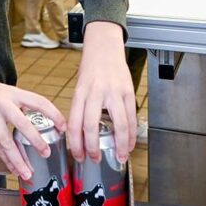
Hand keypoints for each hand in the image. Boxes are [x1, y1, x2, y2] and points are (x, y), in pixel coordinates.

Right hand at [0, 76, 65, 178]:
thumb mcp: (9, 92)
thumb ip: (25, 104)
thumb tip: (48, 121)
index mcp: (13, 93)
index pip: (38, 101)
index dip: (52, 114)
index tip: (63, 127)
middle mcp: (1, 103)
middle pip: (21, 123)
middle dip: (35, 139)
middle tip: (46, 152)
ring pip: (6, 141)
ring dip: (17, 159)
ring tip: (28, 172)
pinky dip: (6, 160)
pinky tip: (14, 169)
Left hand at [68, 21, 135, 164]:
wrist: (105, 46)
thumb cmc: (91, 68)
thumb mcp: (80, 87)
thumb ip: (81, 108)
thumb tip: (80, 135)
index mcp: (80, 92)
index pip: (75, 123)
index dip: (76, 143)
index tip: (78, 156)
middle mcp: (96, 92)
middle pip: (92, 126)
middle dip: (93, 147)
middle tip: (94, 159)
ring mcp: (114, 92)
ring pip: (117, 124)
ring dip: (119, 145)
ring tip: (119, 157)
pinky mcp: (128, 92)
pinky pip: (131, 117)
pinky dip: (131, 134)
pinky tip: (130, 143)